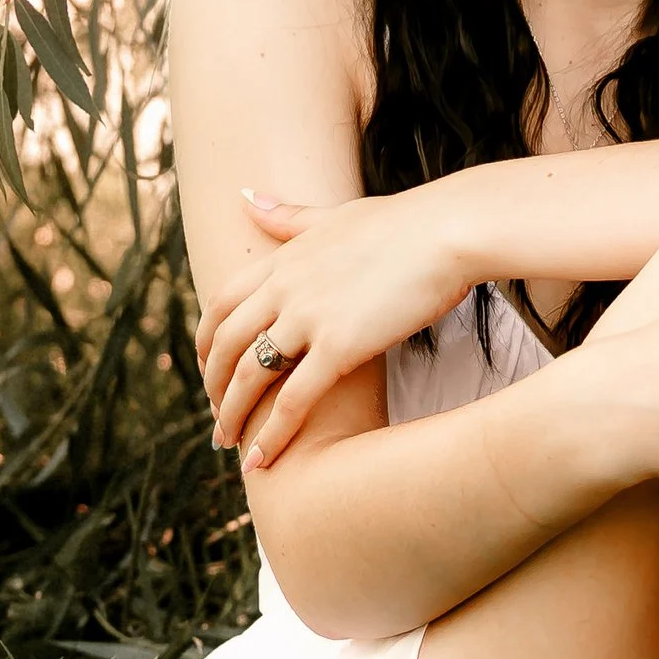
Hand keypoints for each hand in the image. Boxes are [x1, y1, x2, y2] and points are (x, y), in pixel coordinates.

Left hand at [198, 184, 476, 461]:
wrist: (451, 230)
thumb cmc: (407, 222)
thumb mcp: (337, 214)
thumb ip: (289, 216)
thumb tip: (245, 197)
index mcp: (284, 258)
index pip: (221, 303)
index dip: (206, 341)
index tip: (208, 369)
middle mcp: (285, 287)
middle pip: (224, 343)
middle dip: (212, 385)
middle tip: (216, 415)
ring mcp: (309, 316)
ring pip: (249, 375)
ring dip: (232, 415)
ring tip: (228, 444)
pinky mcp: (340, 346)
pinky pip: (292, 401)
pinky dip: (272, 435)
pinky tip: (261, 462)